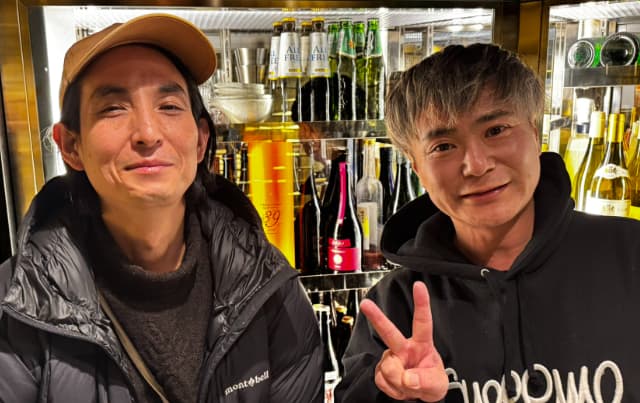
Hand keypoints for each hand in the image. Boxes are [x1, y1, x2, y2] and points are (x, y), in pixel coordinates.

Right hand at [360, 281, 447, 401]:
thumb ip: (426, 381)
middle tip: (366, 304)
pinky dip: (392, 390)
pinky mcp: (380, 371)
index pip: (423, 322)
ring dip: (399, 383)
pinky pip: (382, 380)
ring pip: (389, 368)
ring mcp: (390, 358)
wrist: (419, 396)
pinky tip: (399, 388)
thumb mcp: (438, 385)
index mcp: (421, 345)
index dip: (421, 303)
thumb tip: (408, 378)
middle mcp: (403, 348)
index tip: (419, 286)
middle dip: (376, 317)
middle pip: (389, 331)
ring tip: (408, 386)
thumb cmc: (431, 383)